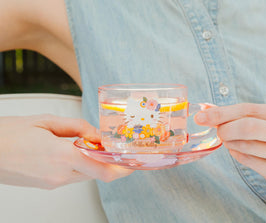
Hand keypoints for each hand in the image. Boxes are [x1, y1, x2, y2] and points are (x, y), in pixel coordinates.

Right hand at [0, 115, 132, 188]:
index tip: (132, 163)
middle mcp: (60, 174)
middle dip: (110, 164)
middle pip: (97, 174)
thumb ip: (77, 127)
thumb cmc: (10, 133)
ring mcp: (53, 183)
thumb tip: (96, 135)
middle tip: (116, 151)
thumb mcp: (46, 121)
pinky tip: (74, 152)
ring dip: (94, 163)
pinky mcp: (47, 185)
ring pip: (86, 175)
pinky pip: (72, 177)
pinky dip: (80, 166)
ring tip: (92, 147)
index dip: (122, 169)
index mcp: (62, 156)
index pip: (103, 170)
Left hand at [195, 103, 265, 194]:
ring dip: (230, 142)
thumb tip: (207, 110)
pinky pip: (250, 162)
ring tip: (229, 139)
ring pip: (247, 146)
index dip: (222, 112)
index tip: (201, 116)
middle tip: (218, 132)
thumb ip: (242, 115)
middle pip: (249, 127)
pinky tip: (236, 150)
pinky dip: (237, 154)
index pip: (249, 109)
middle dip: (225, 129)